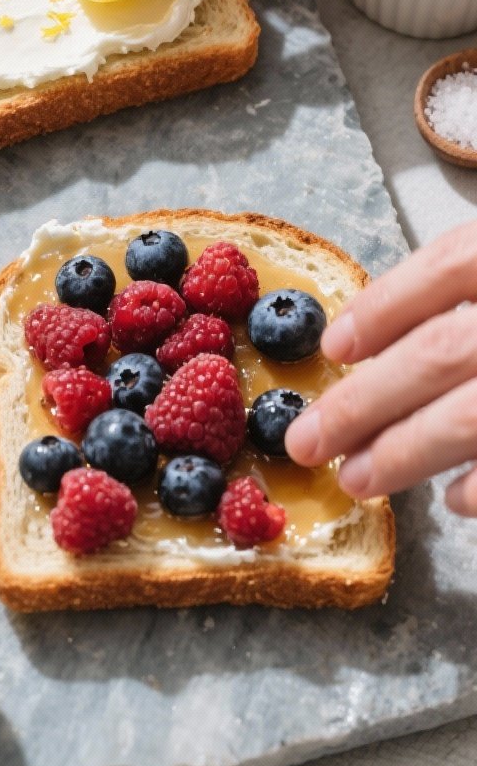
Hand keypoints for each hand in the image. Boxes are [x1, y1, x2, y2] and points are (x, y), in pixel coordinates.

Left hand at [285, 221, 476, 516]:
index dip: (384, 306)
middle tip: (305, 441)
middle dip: (363, 403)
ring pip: (471, 415)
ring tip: (357, 477)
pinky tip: (452, 500)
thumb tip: (376, 342)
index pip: (449, 265)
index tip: (332, 347)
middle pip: (440, 352)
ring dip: (406, 452)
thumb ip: (470, 284)